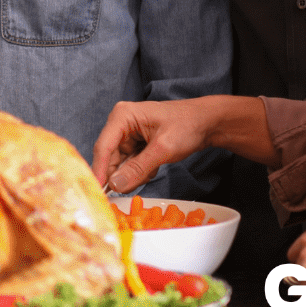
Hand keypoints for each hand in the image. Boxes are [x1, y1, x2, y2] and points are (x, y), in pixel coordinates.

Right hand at [90, 100, 213, 193]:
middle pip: (110, 156)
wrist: (208, 122)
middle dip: (122, 173)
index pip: (103, 147)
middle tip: (133, 186)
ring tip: (153, 168)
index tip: (98, 191)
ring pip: (121, 163)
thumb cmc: (188, 125)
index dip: (99, 170)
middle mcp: (121, 123)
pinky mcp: (136, 143)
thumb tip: (115, 185)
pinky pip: (130, 163)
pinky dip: (141, 170)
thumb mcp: (163, 149)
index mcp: (122, 116)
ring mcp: (128, 134)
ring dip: (135, 172)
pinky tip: (155, 166)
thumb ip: (137, 169)